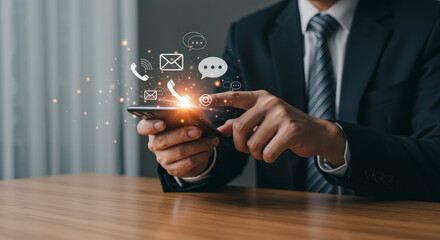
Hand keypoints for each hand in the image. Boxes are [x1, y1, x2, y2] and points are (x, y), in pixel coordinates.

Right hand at [137, 119, 218, 177]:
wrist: (193, 151)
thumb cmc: (188, 129)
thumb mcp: (187, 119)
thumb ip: (187, 113)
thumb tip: (193, 110)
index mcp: (153, 129)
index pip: (143, 127)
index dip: (151, 126)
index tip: (162, 123)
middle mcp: (154, 144)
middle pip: (163, 140)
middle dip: (182, 135)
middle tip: (198, 131)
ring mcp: (162, 159)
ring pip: (179, 152)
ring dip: (199, 145)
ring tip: (212, 140)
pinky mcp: (173, 169)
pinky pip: (188, 163)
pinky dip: (201, 155)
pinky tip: (209, 149)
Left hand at [210, 90, 345, 165]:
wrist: (316, 132)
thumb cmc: (285, 126)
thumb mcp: (263, 121)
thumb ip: (241, 124)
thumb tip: (220, 130)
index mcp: (260, 98)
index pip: (234, 97)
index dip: (217, 98)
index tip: (200, 101)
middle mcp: (269, 103)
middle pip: (240, 128)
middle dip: (241, 145)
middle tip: (248, 148)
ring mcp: (281, 115)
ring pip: (253, 143)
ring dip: (256, 153)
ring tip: (265, 149)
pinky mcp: (291, 130)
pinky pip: (268, 152)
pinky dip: (268, 158)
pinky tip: (276, 152)